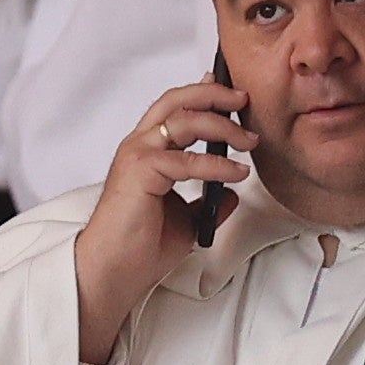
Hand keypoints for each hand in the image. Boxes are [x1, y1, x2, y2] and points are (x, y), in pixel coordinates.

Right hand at [73, 77, 251, 361]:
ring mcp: (138, 154)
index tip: (231, 93)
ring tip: (249, 142)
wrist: (115, 270)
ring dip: (223, 126)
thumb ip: (206, 201)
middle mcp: (140, 145)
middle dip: (215, 94)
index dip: (203, 94)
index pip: (174, 109)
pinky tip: (238, 174)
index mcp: (146, 151)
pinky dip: (218, 165)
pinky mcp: (141, 170)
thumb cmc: (141, 247)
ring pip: (185, 119)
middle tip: (244, 100)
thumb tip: (231, 193)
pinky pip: (188, 160)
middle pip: (178, 100)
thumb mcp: (187, 220)